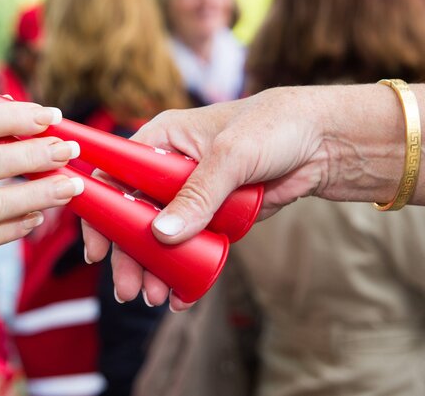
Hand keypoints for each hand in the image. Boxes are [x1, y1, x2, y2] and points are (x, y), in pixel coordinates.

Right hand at [84, 84, 424, 309]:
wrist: (327, 142)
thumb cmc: (275, 127)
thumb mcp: (231, 156)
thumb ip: (197, 195)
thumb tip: (162, 236)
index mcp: (162, 140)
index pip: (116, 176)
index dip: (101, 212)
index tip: (98, 249)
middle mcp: (169, 168)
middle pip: (135, 215)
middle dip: (129, 254)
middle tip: (128, 288)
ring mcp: (193, 194)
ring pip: (162, 237)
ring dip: (154, 268)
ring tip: (154, 297)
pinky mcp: (216, 216)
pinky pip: (192, 248)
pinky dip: (184, 272)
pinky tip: (181, 295)